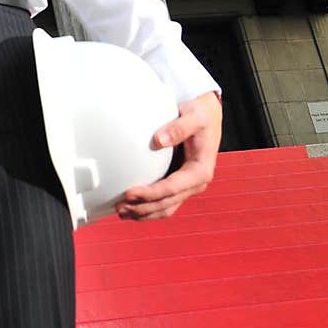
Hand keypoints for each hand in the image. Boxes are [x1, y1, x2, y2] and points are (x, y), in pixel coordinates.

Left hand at [116, 90, 221, 221]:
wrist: (207, 114)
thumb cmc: (201, 114)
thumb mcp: (194, 116)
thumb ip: (178, 128)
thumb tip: (158, 140)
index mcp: (201, 170)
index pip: (172, 188)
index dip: (151, 194)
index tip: (130, 193)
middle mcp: (195, 182)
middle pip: (167, 203)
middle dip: (144, 208)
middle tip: (120, 208)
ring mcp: (187, 185)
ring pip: (165, 207)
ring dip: (144, 213)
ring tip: (122, 212)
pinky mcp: (178, 183)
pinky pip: (164, 200)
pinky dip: (148, 206)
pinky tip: (131, 205)